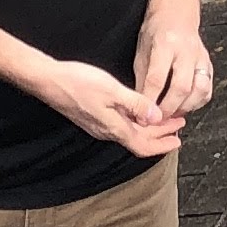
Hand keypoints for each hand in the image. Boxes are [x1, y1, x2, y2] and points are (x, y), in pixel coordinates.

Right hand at [38, 57, 185, 157]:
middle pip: (139, 141)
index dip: (163, 145)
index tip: (177, 140)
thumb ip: (136, 105)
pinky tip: (137, 112)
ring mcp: (98, 125)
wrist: (48, 80)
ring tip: (162, 119)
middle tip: (177, 125)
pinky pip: (120, 126)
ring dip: (148, 129)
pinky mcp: (92, 117)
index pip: (144, 146)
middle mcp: (107, 131)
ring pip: (130, 133)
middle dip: (160, 134)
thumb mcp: (112, 91)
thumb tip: (157, 118)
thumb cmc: (77, 83)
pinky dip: (135, 122)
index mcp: (114, 128)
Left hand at [134, 15, 214, 121]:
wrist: (177, 15)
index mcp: (165, 44)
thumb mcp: (142, 51)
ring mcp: (201, 58)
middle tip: (157, 118)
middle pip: (181, 87)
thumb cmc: (156, 32)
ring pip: (199, 91)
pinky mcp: (210, 65)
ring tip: (171, 113)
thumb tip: (140, 104)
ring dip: (185, 108)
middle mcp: (187, 51)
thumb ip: (142, 78)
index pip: (157, 78)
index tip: (141, 113)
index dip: (149, 99)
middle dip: (168, 108)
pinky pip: (207, 90)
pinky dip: (196, 103)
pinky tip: (184, 105)